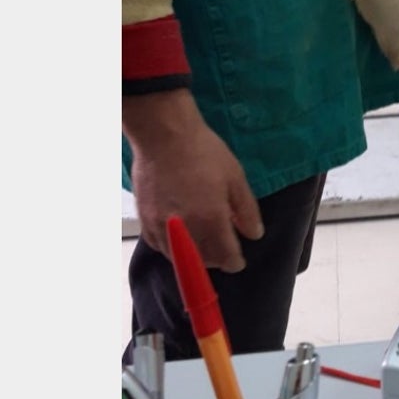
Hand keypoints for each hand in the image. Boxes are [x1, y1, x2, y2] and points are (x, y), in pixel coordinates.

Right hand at [123, 89, 263, 271]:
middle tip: (222, 248)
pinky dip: (171, 247)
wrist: (164, 136)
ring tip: (202, 242)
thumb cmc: (203, 152)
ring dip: (193, 256)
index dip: (235, 261)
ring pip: (179, 258)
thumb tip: (254, 235)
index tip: (238, 260)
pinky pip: (159, 246)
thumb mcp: (235, 177)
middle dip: (216, 259)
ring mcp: (161, 226)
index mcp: (211, 220)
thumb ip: (246, 210)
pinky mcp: (144, 220)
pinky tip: (179, 235)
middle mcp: (185, 230)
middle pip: (202, 262)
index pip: (226, 258)